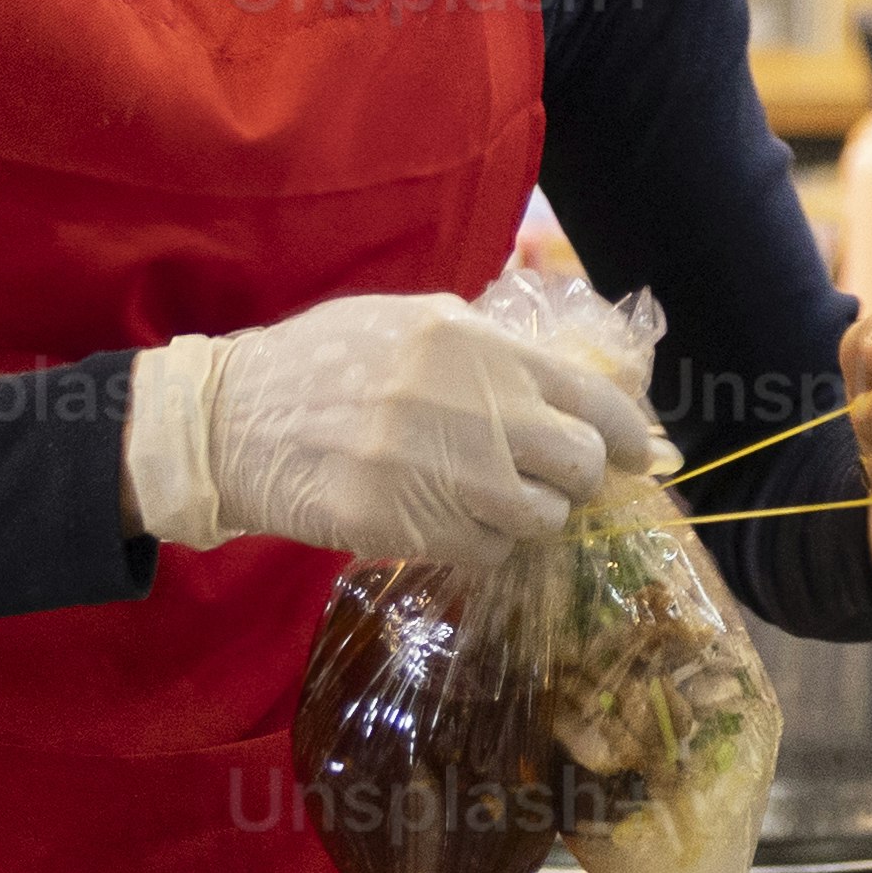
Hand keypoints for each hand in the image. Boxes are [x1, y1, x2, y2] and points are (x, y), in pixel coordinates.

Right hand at [137, 292, 637, 567]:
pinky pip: (488, 550)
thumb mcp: (413, 322)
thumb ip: (491, 351)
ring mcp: (439, 469)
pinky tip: (447, 521)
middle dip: (576, 478)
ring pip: (541, 515)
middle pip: (578, 463)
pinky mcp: (406, 523)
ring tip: (490, 500)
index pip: (592, 395)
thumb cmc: (326, 363)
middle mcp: (470, 405)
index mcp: (476, 345)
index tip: (638, 454)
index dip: (627, 434)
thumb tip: (574, 387)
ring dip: (530, 515)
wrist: (233, 418)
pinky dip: (482, 544)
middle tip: (552, 481)